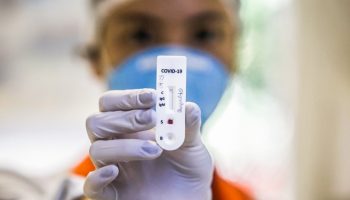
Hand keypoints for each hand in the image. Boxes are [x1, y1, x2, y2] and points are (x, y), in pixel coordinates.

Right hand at [83, 89, 212, 199]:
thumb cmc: (188, 171)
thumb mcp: (193, 147)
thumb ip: (189, 127)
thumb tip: (188, 106)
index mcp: (132, 129)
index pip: (112, 104)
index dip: (127, 97)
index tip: (151, 96)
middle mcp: (118, 145)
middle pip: (97, 122)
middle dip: (124, 117)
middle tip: (151, 118)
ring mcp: (113, 169)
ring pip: (97, 149)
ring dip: (125, 146)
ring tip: (156, 150)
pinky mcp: (111, 195)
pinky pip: (92, 186)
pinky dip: (98, 177)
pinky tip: (116, 172)